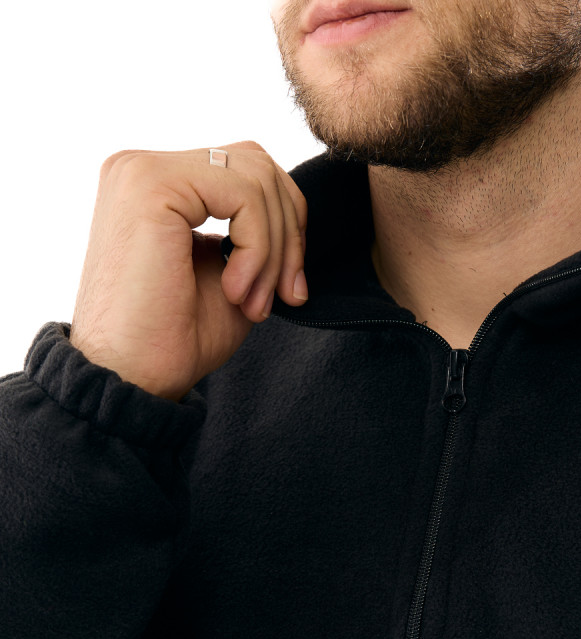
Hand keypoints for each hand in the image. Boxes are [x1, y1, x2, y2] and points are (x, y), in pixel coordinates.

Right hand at [70, 141, 306, 400]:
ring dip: (275, 249)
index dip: (288, 227)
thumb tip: (295, 214)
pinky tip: (236, 291)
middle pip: (258, 165)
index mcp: (161, 186)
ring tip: (255, 302)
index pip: (249, 172)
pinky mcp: (151, 185)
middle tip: (285, 295)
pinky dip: (259, 247)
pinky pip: (244, 195)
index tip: (290, 289)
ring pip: (257, 179)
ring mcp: (144, 171)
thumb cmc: (176, 338)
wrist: (133, 379)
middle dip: (290, 234)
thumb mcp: (234, 274)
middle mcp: (145, 168)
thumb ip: (257, 233)